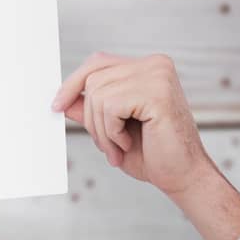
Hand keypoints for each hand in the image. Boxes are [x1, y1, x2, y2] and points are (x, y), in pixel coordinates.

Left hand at [51, 52, 210, 196]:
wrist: (182, 177)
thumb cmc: (153, 155)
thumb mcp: (111, 130)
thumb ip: (91, 112)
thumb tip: (63, 100)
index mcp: (146, 69)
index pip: (98, 62)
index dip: (73, 83)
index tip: (57, 106)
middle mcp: (155, 65)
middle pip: (93, 80)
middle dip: (92, 120)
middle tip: (109, 147)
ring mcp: (158, 75)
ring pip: (98, 95)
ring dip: (102, 131)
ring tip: (119, 149)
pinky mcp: (157, 92)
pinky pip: (111, 107)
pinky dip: (112, 133)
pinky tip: (128, 143)